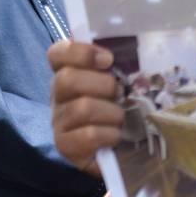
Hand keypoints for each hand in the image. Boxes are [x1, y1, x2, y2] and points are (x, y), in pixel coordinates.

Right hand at [48, 41, 122, 176]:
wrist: (119, 154)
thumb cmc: (120, 114)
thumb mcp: (122, 87)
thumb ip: (121, 67)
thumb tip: (138, 42)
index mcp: (70, 75)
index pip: (58, 54)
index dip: (80, 52)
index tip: (108, 60)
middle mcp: (58, 97)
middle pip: (67, 79)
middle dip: (103, 85)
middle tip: (119, 95)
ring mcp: (59, 121)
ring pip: (83, 107)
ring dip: (112, 113)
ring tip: (120, 120)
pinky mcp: (65, 145)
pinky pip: (89, 134)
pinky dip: (110, 135)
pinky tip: (115, 137)